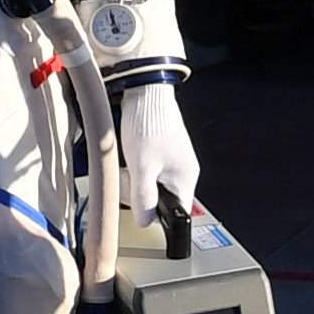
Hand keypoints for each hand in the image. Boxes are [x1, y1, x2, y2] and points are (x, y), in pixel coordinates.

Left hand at [110, 77, 199, 224]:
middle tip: (128, 180)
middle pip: (161, 201)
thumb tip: (144, 221)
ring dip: (136, 181)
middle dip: (140, 196)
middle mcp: (183, 172)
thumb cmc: (148, 125)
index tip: (140, 211)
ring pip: (152, 186)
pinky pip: (149, 171)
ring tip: (127, 166)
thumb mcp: (142, 168)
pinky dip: (136, 168)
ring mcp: (172, 161)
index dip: (157, 217)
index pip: (177, 215)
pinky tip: (129, 158)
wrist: (145, 91)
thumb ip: (144, 198)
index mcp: (185, 179)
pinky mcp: (161, 151)